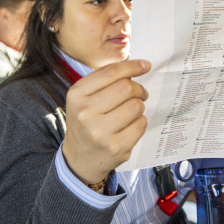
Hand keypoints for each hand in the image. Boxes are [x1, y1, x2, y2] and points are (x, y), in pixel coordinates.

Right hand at [62, 59, 150, 184]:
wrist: (79, 158)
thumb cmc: (87, 120)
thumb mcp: (85, 97)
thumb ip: (107, 80)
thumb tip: (141, 65)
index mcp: (77, 94)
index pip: (111, 72)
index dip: (133, 66)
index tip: (146, 65)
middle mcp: (85, 112)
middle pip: (126, 87)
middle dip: (138, 89)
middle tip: (140, 94)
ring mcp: (100, 132)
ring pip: (136, 106)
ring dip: (139, 106)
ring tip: (132, 111)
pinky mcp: (115, 147)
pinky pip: (141, 124)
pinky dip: (140, 121)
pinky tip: (131, 125)